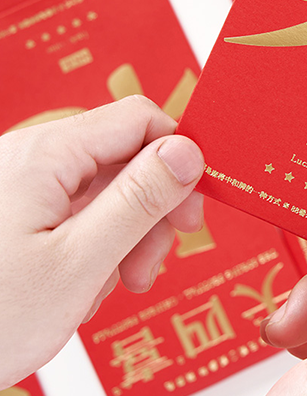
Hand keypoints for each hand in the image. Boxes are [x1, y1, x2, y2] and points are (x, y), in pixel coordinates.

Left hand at [0, 96, 204, 386]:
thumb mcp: (78, 264)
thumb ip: (139, 201)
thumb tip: (187, 151)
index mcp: (46, 155)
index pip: (141, 119)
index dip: (178, 159)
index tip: (191, 208)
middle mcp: (31, 158)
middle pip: (124, 157)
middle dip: (150, 209)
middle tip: (151, 263)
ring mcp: (20, 184)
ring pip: (103, 188)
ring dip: (123, 234)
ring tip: (111, 285)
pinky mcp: (14, 210)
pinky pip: (74, 210)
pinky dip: (93, 244)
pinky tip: (82, 284)